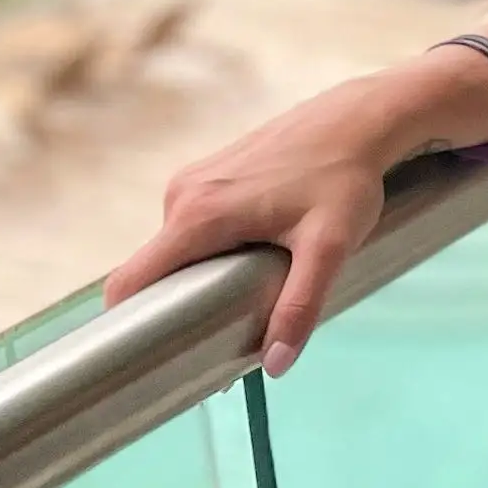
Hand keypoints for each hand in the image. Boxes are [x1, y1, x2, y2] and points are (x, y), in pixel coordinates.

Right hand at [102, 76, 403, 374]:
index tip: (143, 359)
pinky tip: (248, 267)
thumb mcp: (329, 249)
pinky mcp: (207, 177)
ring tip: (243, 303)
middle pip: (156, 271)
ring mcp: (191, 183)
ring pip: (177, 252)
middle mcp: (182, 195)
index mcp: (198, 214)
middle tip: (220, 342)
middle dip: (178, 309)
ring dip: (199, 281)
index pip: (131, 280)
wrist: (359, 122)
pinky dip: (210, 255)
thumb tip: (275, 365)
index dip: (128, 323)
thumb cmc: (346, 180)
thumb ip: (300, 306)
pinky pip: (192, 230)